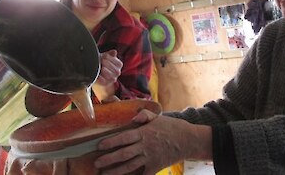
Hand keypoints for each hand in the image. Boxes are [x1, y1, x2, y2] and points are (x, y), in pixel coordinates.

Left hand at [94, 110, 212, 174]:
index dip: (111, 142)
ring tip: (105, 173)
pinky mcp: (156, 167)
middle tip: (97, 163)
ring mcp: (150, 158)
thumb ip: (144, 115)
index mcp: (144, 133)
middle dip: (109, 159)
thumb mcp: (158, 117)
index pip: (124, 137)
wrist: (187, 140)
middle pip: (124, 154)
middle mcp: (145, 146)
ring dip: (116, 171)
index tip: (99, 146)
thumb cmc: (171, 127)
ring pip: (130, 166)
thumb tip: (134, 116)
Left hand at [97, 49, 121, 84]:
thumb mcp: (104, 57)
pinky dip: (101, 78)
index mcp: (119, 65)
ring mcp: (112, 79)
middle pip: (116, 71)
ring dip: (106, 72)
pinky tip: (98, 74)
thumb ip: (109, 54)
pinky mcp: (106, 83)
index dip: (111, 59)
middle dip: (108, 65)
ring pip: (112, 78)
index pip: (119, 64)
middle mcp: (117, 72)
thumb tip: (114, 52)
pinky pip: (104, 82)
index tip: (104, 56)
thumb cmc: (101, 62)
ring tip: (101, 68)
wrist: (96, 71)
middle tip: (101, 61)